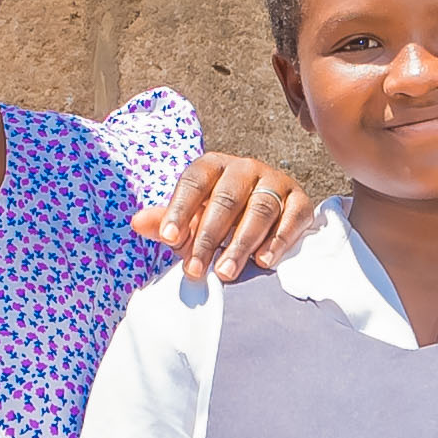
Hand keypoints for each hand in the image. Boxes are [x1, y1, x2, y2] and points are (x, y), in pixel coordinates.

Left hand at [134, 152, 319, 280]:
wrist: (268, 216)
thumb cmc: (221, 217)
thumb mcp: (191, 218)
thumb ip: (166, 222)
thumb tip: (136, 223)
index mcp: (214, 166)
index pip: (194, 181)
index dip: (180, 210)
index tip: (168, 239)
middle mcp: (246, 168)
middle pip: (226, 198)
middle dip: (208, 237)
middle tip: (195, 269)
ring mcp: (275, 183)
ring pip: (259, 210)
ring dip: (241, 244)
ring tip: (226, 272)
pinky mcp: (301, 201)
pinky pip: (292, 218)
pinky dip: (278, 240)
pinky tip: (264, 262)